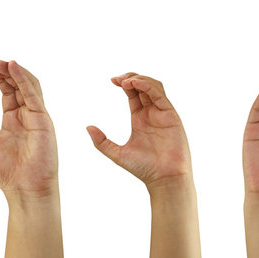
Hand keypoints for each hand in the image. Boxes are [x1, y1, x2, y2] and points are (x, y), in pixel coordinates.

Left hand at [0, 60, 57, 197]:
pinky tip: (13, 68)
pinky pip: (34, 94)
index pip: (8, 91)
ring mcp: (37, 117)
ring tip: (2, 62)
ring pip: (29, 85)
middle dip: (6, 71)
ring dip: (16, 71)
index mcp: (13, 120)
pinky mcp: (43, 120)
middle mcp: (27, 116)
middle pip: (19, 85)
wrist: (23, 189)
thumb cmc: (4, 174)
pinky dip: (24, 79)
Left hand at [86, 73, 191, 188]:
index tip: (112, 81)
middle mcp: (152, 113)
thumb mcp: (117, 153)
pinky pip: (160, 95)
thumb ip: (101, 142)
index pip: (133, 94)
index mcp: (140, 119)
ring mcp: (163, 113)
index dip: (124, 84)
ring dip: (140, 79)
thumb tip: (87, 127)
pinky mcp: (171, 116)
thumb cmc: (144, 168)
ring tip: (126, 81)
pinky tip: (135, 84)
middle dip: (131, 78)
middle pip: (143, 86)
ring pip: (154, 86)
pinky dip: (148, 86)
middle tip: (117, 79)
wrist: (163, 178)